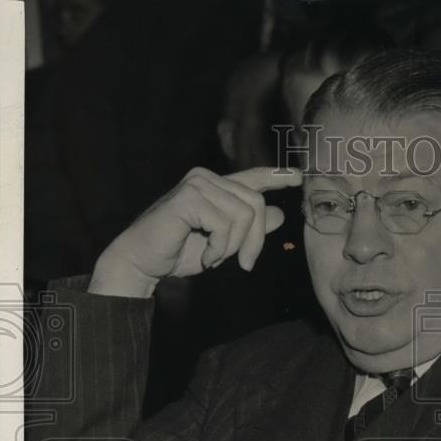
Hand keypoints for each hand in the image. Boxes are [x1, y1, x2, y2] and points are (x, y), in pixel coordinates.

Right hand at [89, 166, 302, 297]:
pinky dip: (220, 249)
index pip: (252, 177)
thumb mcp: (222, 243)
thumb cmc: (178, 252)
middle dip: (255, 240)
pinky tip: (206, 257)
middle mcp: (206, 178)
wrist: (142, 261)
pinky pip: (225, 225)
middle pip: (256, 204)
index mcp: (215, 187)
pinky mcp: (189, 197)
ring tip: (215, 258)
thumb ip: (247, 227)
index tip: (299, 177)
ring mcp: (197, 184)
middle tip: (244, 264)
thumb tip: (277, 213)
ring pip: (244, 215)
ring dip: (234, 246)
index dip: (277, 176)